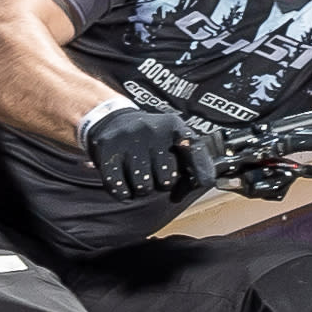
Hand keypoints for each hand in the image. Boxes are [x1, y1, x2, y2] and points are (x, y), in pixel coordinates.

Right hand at [78, 101, 201, 199]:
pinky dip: (123, 192)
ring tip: (139, 176)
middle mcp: (152, 130)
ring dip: (142, 189)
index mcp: (174, 126)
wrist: (115, 120)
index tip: (203, 181)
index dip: (199, 171)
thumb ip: (195, 161)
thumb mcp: (176, 140)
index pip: (193, 152)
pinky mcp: (108, 149)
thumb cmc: (153, 140)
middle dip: (162, 184)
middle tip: (155, 174)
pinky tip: (125, 184)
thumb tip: (202, 183)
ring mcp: (128, 139)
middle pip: (165, 181)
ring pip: (142, 187)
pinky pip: (118, 185)